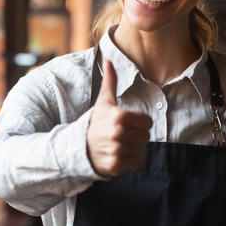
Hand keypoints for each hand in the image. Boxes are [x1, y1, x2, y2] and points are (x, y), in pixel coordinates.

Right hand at [87, 60, 152, 176]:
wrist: (78, 147)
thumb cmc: (95, 122)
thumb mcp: (103, 102)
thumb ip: (110, 81)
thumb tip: (108, 59)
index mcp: (120, 116)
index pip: (147, 122)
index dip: (139, 123)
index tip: (126, 124)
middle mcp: (118, 133)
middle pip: (146, 137)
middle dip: (136, 137)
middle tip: (120, 136)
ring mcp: (117, 150)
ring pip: (142, 150)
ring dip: (133, 149)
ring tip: (118, 145)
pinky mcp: (116, 165)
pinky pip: (137, 163)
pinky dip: (130, 161)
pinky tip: (118, 155)